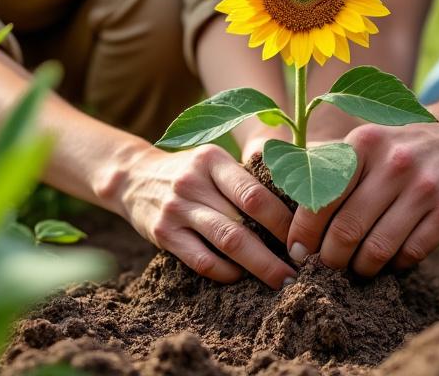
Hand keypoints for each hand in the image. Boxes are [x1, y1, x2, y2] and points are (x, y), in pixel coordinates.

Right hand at [111, 144, 295, 288]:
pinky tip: (241, 276)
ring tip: (281, 279)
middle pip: (244, 221)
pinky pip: (202, 261)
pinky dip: (226, 272)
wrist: (133, 177)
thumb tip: (296, 210)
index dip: (284, 219)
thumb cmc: (190, 172)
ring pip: (227, 243)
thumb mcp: (214, 161)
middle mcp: (193, 182)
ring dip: (259, 266)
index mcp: (212, 160)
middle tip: (301, 267)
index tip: (305, 237)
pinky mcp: (163, 234)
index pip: (255, 192)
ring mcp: (176, 209)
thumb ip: (246, 178)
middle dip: (277, 249)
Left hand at [284, 101, 438, 276]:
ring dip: (362, 268)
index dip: (303, 233)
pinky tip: (392, 259)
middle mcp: (395, 162)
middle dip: (330, 259)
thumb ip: (336, 167)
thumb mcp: (373, 138)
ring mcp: (427, 186)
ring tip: (358, 268)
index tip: (298, 252)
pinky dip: (396, 264)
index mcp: (366, 143)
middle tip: (326, 268)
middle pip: (346, 230)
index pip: (320, 198)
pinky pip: (412, 254)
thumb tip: (290, 210)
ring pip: (377, 249)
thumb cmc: (411, 141)